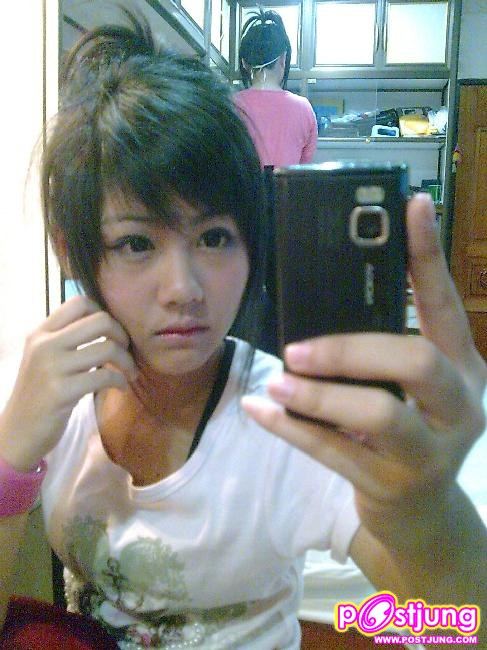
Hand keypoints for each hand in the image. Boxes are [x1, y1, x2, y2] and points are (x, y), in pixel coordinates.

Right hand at [0, 296, 136, 470]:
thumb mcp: (45, 358)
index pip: (79, 302)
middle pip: (100, 320)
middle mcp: (44, 345)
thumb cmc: (39, 394)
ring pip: (107, 348)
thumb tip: (107, 325)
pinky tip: (121, 387)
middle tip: (125, 351)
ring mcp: (52, 368)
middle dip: (122, 335)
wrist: (18, 432)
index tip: (110, 333)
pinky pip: (105, 376)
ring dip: (127, 361)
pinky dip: (120, 380)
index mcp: (40, 333)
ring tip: (129, 373)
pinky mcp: (62, 392)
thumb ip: (66, 339)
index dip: (104, 313)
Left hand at [242, 194, 485, 548]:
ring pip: (377, 415)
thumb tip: (319, 303)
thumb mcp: (406, 388)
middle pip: (414, 362)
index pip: (445, 304)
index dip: (428, 255)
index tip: (411, 206)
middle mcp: (459, 406)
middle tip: (297, 349)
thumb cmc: (408, 434)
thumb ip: (379, 351)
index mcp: (463, 368)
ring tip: (277, 384)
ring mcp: (430, 452)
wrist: (421, 514)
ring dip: (318, 395)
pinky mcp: (393, 486)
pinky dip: (292, 430)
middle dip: (350, 350)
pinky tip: (260, 410)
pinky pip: (335, 454)